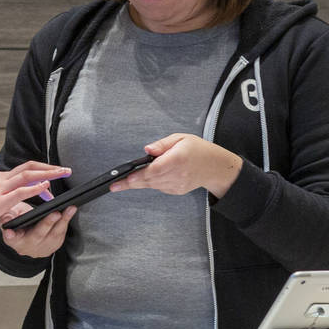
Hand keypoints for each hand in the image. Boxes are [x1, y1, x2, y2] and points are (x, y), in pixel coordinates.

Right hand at [0, 161, 69, 235]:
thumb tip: (7, 196)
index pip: (23, 170)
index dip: (41, 171)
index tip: (53, 175)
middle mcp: (0, 180)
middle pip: (29, 167)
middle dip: (49, 167)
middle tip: (65, 170)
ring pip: (28, 175)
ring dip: (48, 173)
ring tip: (62, 174)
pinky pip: (20, 191)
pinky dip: (35, 188)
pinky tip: (46, 187)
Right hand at [0, 204, 76, 258]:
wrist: (26, 233)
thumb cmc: (17, 221)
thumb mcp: (9, 216)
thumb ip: (8, 217)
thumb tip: (8, 219)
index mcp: (13, 239)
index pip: (10, 237)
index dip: (10, 235)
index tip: (10, 232)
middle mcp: (26, 247)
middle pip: (37, 235)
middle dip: (47, 223)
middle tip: (56, 213)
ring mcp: (40, 249)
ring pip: (53, 236)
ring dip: (63, 221)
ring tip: (70, 208)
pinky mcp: (51, 248)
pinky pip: (60, 236)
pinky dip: (66, 222)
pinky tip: (70, 211)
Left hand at [108, 134, 241, 197]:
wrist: (215, 166)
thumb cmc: (197, 149)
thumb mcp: (181, 138)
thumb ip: (162, 144)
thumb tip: (147, 150)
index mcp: (178, 159)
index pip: (155, 169)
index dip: (140, 175)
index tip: (127, 178)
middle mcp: (178, 174)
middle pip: (150, 180)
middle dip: (130, 183)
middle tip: (113, 186)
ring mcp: (178, 185)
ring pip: (152, 185)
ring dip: (138, 183)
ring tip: (121, 183)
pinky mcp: (177, 190)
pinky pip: (159, 187)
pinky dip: (151, 183)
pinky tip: (148, 178)